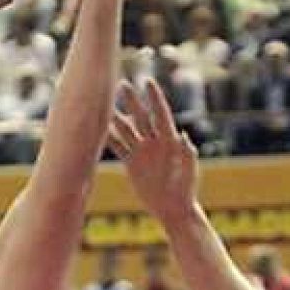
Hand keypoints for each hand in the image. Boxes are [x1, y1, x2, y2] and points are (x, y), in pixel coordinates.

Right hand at [108, 79, 197, 222]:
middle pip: (141, 117)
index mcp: (169, 141)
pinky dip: (109, 139)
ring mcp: (142, 152)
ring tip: (105, 104)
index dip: (154, 97)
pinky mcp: (132, 164)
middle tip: (122, 84)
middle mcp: (154, 142)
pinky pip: (119, 148)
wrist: (173, 208)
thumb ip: (187, 153)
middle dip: (132, 101)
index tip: (147, 81)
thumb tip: (183, 136)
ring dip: (116, 117)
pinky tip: (99, 130)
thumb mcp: (190, 171)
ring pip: (127, 130)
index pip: (160, 114)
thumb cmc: (187, 189)